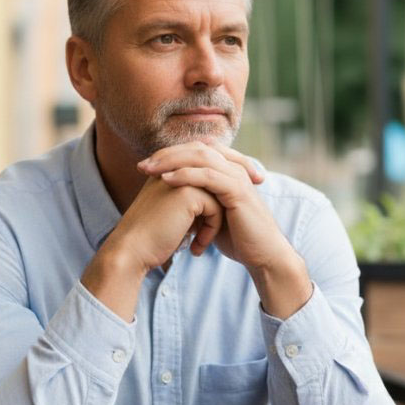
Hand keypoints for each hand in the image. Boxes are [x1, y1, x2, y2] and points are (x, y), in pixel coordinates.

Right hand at [109, 175, 224, 270]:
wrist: (131, 251)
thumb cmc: (150, 239)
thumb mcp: (171, 214)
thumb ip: (189, 203)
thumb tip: (215, 203)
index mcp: (166, 170)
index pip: (202, 181)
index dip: (205, 209)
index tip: (197, 232)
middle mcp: (173, 169)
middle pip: (213, 188)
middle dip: (213, 214)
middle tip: (202, 238)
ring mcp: (181, 178)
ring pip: (218, 197)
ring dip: (213, 223)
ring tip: (199, 243)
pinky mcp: (188, 192)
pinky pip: (216, 208)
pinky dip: (211, 230)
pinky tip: (197, 246)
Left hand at [137, 142, 284, 268]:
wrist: (263, 255)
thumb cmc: (238, 236)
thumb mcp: (212, 213)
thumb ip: (198, 199)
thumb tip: (172, 199)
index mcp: (229, 169)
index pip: (196, 149)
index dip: (171, 153)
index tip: (146, 165)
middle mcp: (234, 168)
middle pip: (196, 148)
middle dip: (167, 154)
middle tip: (142, 165)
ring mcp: (237, 177)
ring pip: (201, 157)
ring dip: (171, 161)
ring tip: (148, 169)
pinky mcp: (238, 191)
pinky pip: (208, 176)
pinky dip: (185, 175)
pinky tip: (166, 180)